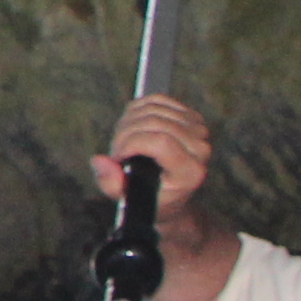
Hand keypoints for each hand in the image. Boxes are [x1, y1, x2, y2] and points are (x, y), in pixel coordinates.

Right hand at [93, 94, 213, 218]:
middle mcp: (200, 149)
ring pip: (152, 109)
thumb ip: (111, 184)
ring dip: (128, 122)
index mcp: (190, 172)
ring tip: (124, 140)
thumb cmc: (151, 197)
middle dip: (125, 134)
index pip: (160, 142)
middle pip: (154, 122)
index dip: (131, 143)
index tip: (117, 156)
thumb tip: (100, 160)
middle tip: (117, 150)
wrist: (172, 193)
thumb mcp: (128, 200)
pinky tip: (134, 126)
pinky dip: (138, 109)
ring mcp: (198, 130)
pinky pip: (157, 100)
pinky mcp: (191, 116)